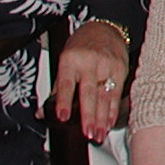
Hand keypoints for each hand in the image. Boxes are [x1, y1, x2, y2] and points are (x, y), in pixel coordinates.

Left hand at [52, 22, 127, 142]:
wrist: (104, 29)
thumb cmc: (81, 46)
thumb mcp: (64, 61)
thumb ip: (57, 88)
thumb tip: (43, 112)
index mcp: (70, 60)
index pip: (66, 84)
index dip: (64, 101)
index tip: (63, 117)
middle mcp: (89, 62)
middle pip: (89, 93)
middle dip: (89, 116)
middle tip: (87, 133)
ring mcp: (107, 65)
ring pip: (104, 96)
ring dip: (101, 119)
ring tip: (98, 134)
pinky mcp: (120, 69)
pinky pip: (116, 93)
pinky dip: (113, 110)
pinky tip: (109, 122)